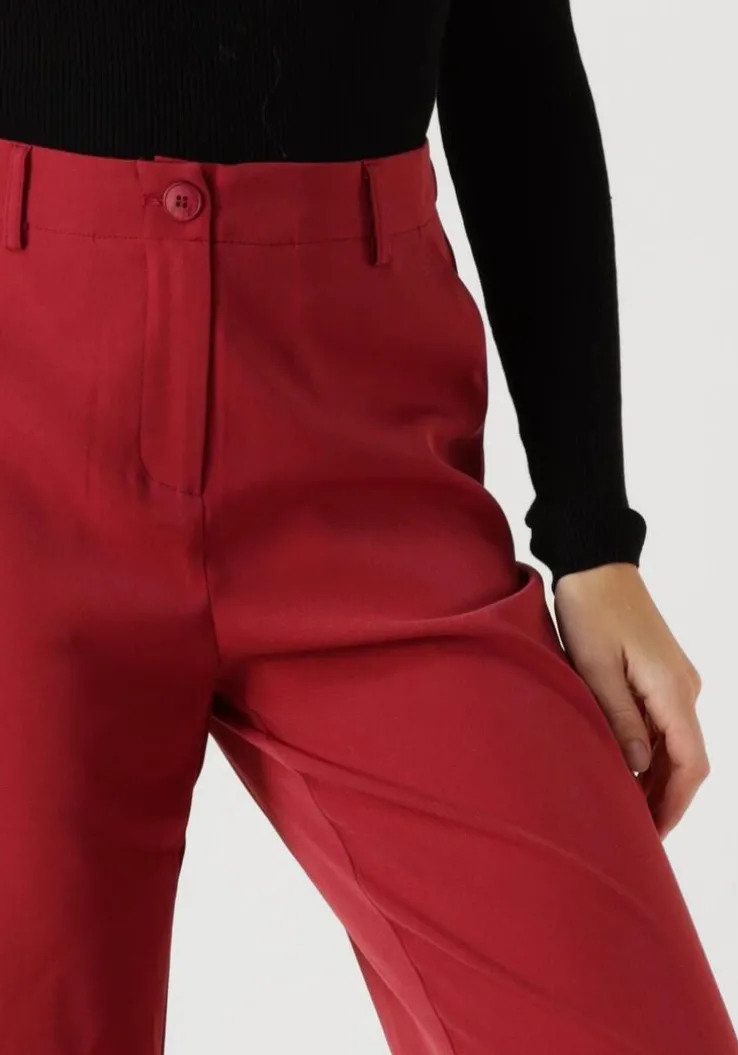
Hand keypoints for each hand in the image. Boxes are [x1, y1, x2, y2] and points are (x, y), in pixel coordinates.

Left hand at [552, 562, 707, 838]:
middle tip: (637, 835)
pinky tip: (627, 769)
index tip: (655, 835)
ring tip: (628, 810)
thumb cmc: (590, 611)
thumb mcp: (595, 668)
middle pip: (686, 759)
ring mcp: (676, 680)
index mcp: (673, 689)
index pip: (690, 763)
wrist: (597, 565)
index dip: (675, 803)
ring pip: (676, 743)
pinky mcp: (662, 673)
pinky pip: (665, 724)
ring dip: (657, 777)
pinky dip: (651, 752)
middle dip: (666, 798)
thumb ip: (620, 719)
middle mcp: (684, 687)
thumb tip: (638, 768)